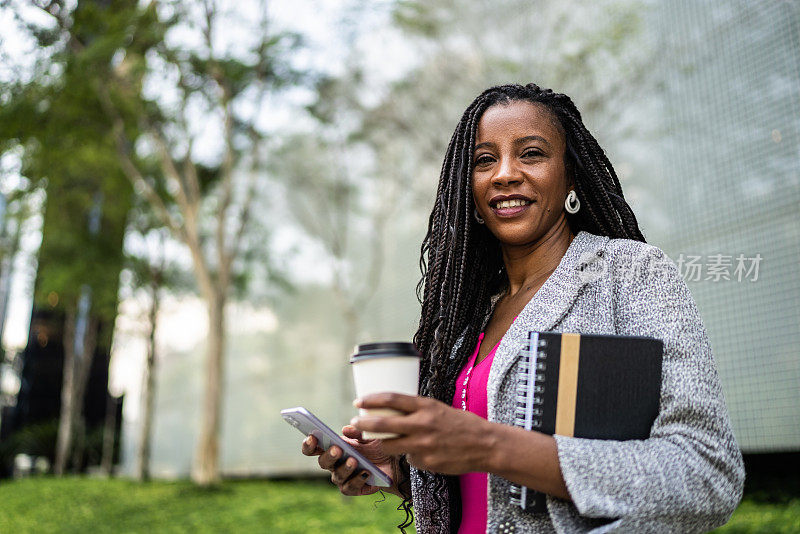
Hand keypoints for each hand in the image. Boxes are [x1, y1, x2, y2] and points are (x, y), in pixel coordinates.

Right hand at [300, 425, 398, 496]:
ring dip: (345, 468)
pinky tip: (366, 472)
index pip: (313, 448)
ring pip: (337, 476)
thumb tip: (346, 430)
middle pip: (323, 462)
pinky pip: (350, 487)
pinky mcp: (353, 489)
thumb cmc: (375, 447)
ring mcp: (342, 478)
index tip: (312, 437)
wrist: (393, 462)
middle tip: (337, 449)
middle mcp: (334, 464)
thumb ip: (357, 432)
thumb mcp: (368, 436)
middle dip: (329, 455)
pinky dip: (357, 480)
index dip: (309, 444)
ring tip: (354, 460)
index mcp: (332, 448)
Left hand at [351, 393, 494, 474]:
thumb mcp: (438, 408)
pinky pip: (408, 459)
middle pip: (382, 424)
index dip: (370, 399)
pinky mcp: (425, 463)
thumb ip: (417, 410)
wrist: (485, 445)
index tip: (358, 401)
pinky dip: (409, 455)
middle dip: (363, 423)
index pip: (391, 399)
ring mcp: (423, 446)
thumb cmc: (461, 424)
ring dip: (381, 443)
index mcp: (425, 406)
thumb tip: (391, 410)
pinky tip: (421, 452)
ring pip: (389, 446)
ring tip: (377, 439)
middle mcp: (422, 425)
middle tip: (354, 422)